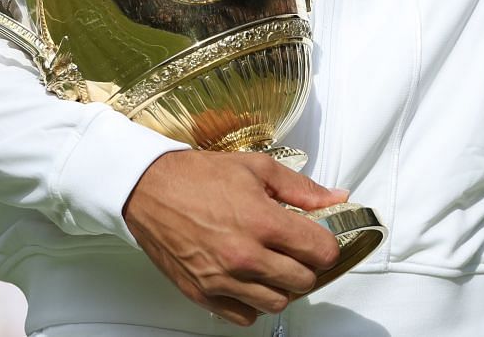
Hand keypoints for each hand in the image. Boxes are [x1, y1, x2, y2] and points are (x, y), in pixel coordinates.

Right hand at [123, 150, 346, 325]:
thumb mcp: (257, 168)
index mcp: (262, 222)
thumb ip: (301, 188)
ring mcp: (223, 280)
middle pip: (304, 282)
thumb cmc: (198, 177)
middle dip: (307, 265)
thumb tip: (335, 197)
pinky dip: (252, 301)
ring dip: (282, 286)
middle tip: (296, 249)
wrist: (148, 189)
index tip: (319, 238)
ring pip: (277, 303)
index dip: (326, 244)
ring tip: (272, 264)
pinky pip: (244, 316)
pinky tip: (249, 279)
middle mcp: (245, 256)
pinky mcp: (203, 294)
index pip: (321, 252)